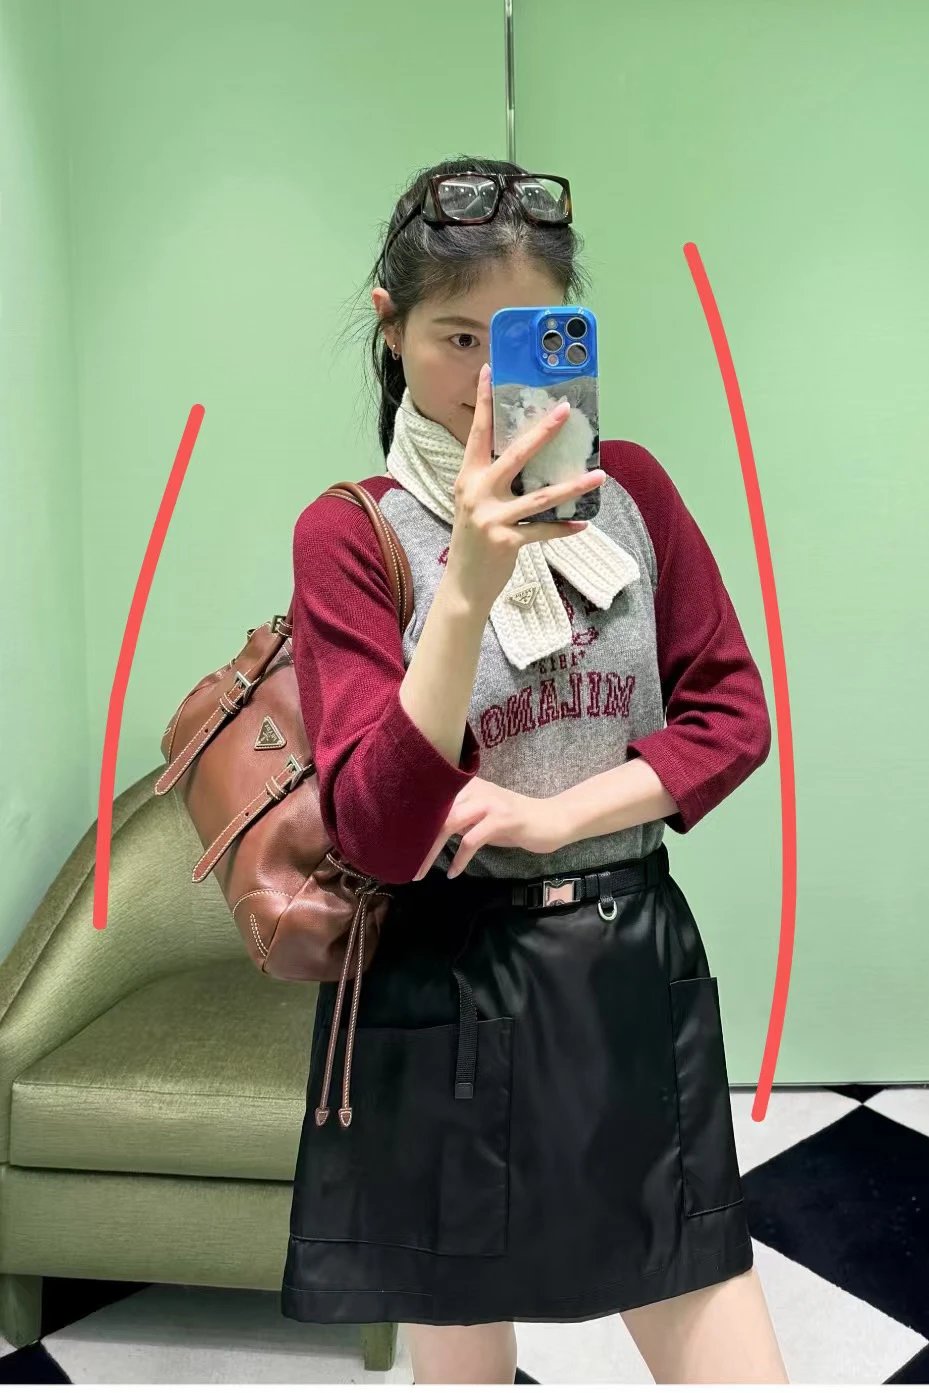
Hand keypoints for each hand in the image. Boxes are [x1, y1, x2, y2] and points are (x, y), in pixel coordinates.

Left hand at [412, 777, 566, 879]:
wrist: (552, 820)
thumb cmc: (515, 822)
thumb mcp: (481, 817)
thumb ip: (458, 819)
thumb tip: (428, 833)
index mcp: (466, 785)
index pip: (431, 801)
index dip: (413, 823)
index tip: (399, 845)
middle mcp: (475, 788)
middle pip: (435, 813)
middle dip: (418, 841)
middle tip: (406, 865)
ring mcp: (489, 802)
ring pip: (448, 824)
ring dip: (432, 852)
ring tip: (421, 872)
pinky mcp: (502, 819)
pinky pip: (471, 841)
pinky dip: (459, 859)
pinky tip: (454, 873)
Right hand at [445, 362, 605, 614]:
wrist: (463, 585)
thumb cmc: (474, 541)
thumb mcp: (475, 504)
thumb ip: (492, 479)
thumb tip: (528, 455)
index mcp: (468, 478)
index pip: (477, 433)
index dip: (483, 401)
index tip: (491, 371)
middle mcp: (477, 493)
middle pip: (515, 454)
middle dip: (543, 431)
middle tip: (565, 410)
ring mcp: (491, 518)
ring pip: (540, 496)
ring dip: (573, 486)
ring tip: (599, 476)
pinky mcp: (506, 541)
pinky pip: (543, 530)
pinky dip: (564, 528)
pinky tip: (583, 524)